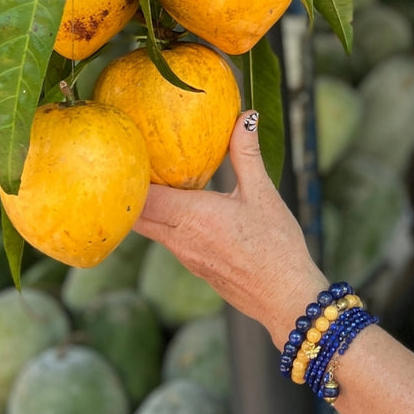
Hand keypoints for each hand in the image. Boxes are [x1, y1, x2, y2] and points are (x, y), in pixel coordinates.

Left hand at [134, 111, 327, 345]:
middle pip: (136, 214)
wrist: (285, 297)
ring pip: (149, 228)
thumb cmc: (276, 246)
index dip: (129, 174)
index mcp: (192, 216)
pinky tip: (182, 210)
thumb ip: (245, 154)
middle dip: (131, 190)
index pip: (141, 194)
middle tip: (134, 164)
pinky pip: (167, 240)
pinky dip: (165, 223)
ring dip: (147, 207)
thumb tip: (244, 117)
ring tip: (153, 182)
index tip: (128, 152)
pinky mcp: (194, 267)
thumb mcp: (263, 194)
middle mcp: (179, 239)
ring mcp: (184, 257)